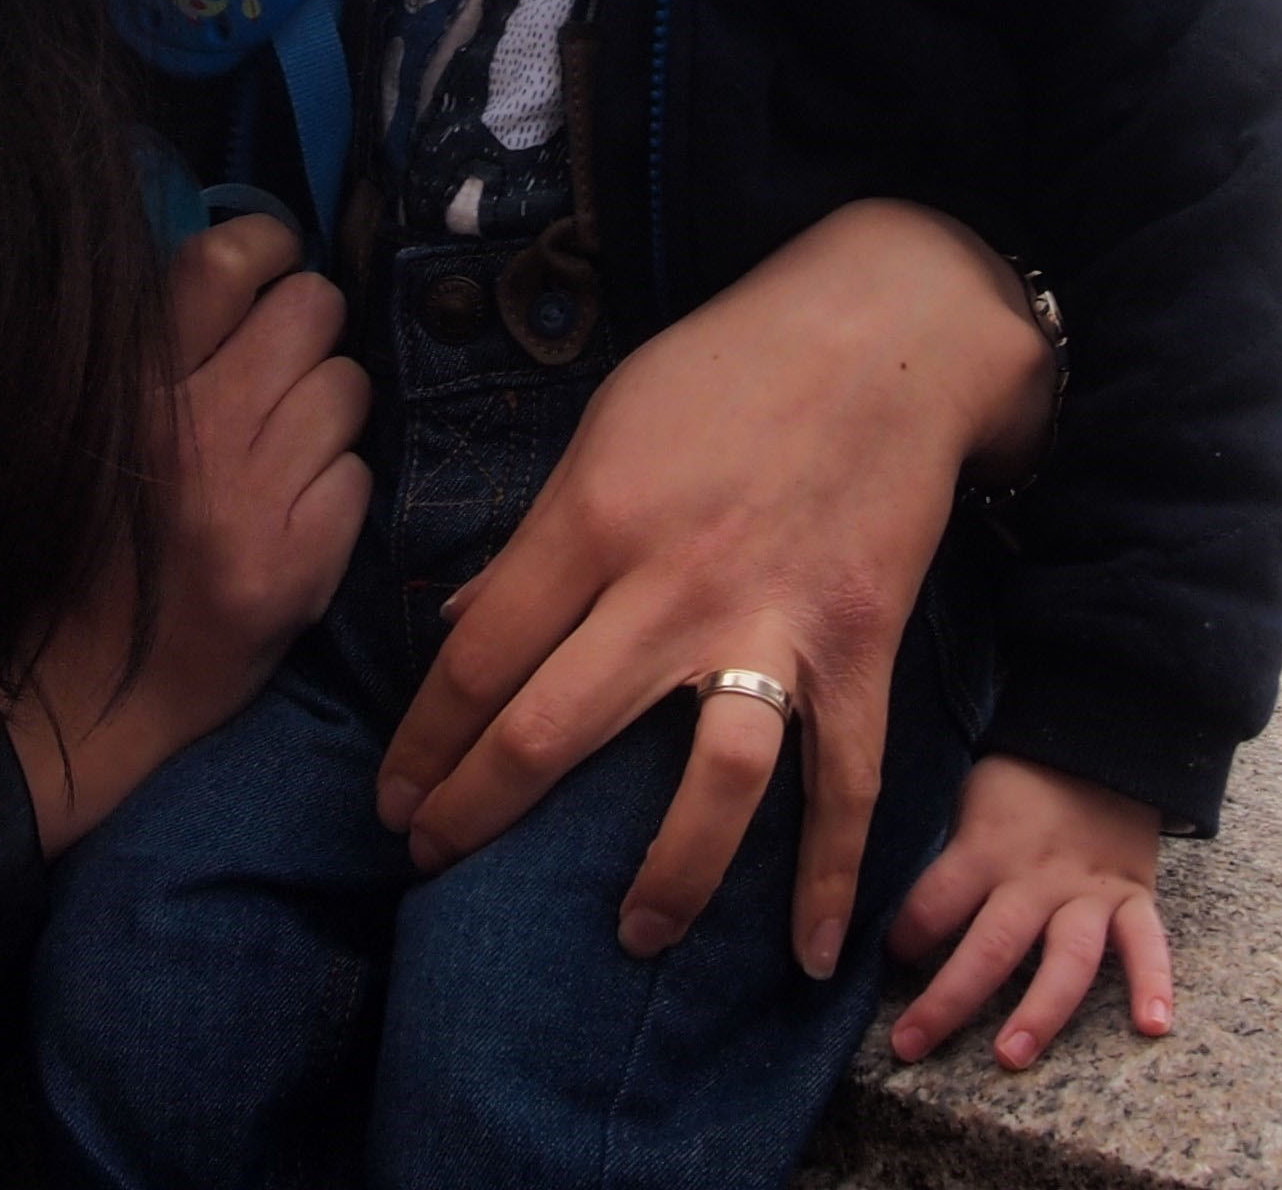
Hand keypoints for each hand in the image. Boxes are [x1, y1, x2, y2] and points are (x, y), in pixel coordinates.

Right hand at [3, 213, 369, 854]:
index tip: (266, 265)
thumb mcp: (81, 420)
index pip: (221, 262)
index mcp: (124, 387)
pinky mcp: (299, 566)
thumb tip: (233, 265)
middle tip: (282, 364)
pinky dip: (335, 490)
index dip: (263, 245)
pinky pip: (358, 476)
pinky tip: (292, 515)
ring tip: (284, 446)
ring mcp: (252, 502)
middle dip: (309, 327)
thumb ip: (149, 344)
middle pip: (312, 310)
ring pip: (349, 388)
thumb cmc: (73, 543)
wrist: (70, 695)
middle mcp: (191, 433)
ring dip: (327, 408)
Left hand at [372, 200, 1054, 976]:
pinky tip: (807, 954)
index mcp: (594, 518)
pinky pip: (845, 780)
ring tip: (629, 935)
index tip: (393, 803)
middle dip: (479, 812)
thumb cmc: (729, 363)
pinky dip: (832, 874)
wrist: (889, 328)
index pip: (477, 660)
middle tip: (435, 864)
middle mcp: (674, 584)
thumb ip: (533, 537)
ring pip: (711, 782)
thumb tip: (458, 625)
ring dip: (666, 876)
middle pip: (552, 731)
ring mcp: (775, 622)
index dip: (422, 745)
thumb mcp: (604, 425)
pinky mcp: (860, 646)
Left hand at [886, 756, 1171, 1068]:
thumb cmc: (1018, 780)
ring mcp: (1089, 893)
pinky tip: (1153, 1026)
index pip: (935, 900)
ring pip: (1066, 959)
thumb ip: (943, 851)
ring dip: (1040, 1012)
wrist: (1099, 743)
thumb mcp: (967, 796)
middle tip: (910, 1045)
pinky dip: (1154, 984)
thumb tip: (882, 891)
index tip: (886, 962)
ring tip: (1010, 1055)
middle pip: (992, 946)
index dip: (906, 935)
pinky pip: (1148, 944)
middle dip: (948, 1001)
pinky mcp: (1133, 898)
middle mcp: (1037, 877)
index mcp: (988, 847)